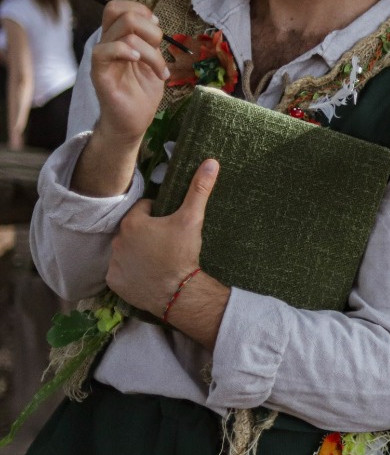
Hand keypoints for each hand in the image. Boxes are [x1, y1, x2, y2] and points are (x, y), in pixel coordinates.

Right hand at [90, 0, 167, 144]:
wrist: (133, 122)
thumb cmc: (142, 93)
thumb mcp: (153, 61)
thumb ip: (151, 42)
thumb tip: (154, 22)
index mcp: (119, 38)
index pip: (118, 6)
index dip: (140, 9)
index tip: (157, 29)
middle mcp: (107, 44)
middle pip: (117, 10)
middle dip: (148, 26)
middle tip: (159, 49)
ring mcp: (102, 58)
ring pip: (123, 31)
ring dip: (151, 50)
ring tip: (159, 70)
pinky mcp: (99, 73)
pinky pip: (103, 51)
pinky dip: (125, 51)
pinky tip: (138, 62)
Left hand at [107, 158, 215, 313]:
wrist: (178, 292)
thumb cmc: (183, 253)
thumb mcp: (192, 219)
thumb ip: (199, 189)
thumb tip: (211, 162)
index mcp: (132, 222)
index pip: (144, 209)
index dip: (159, 215)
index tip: (171, 226)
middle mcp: (117, 240)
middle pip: (133, 230)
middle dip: (147, 233)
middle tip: (166, 243)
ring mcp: (114, 262)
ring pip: (126, 250)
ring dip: (137, 252)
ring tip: (158, 260)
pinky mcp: (114, 281)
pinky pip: (121, 271)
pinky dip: (131, 272)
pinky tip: (147, 275)